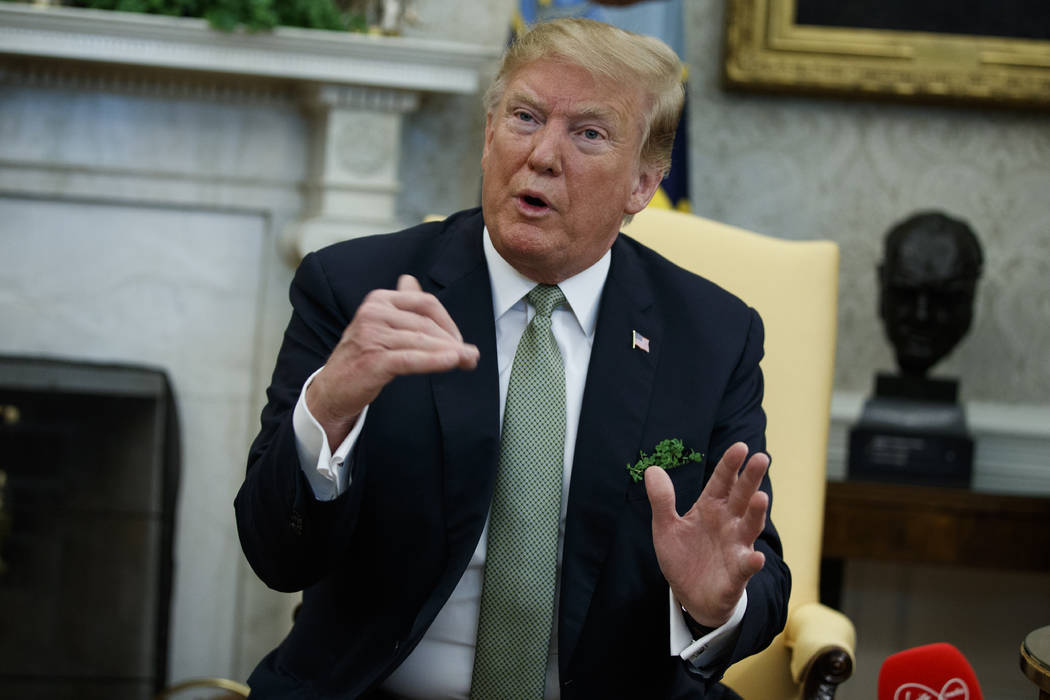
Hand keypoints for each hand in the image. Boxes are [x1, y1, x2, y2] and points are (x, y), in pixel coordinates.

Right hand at [306, 274, 479, 447]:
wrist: (332, 389)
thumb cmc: (362, 356)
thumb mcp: (379, 324)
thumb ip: (399, 303)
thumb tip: (410, 280)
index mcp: (378, 300)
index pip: (425, 303)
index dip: (448, 322)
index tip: (460, 341)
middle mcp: (373, 312)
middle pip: (426, 323)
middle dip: (452, 341)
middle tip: (472, 357)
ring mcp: (371, 335)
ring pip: (421, 341)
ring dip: (450, 353)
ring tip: (469, 361)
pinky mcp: (373, 360)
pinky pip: (411, 359)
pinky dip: (434, 360)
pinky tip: (452, 362)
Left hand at [645, 442, 768, 627]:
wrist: (690, 596)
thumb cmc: (683, 557)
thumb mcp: (666, 527)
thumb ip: (662, 500)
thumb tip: (652, 469)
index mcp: (711, 507)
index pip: (722, 481)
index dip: (730, 465)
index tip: (739, 447)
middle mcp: (728, 523)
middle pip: (742, 496)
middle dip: (751, 478)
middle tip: (761, 458)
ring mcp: (735, 547)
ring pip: (749, 526)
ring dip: (756, 513)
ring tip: (760, 498)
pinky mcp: (736, 574)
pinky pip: (745, 567)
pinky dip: (751, 562)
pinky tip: (756, 557)